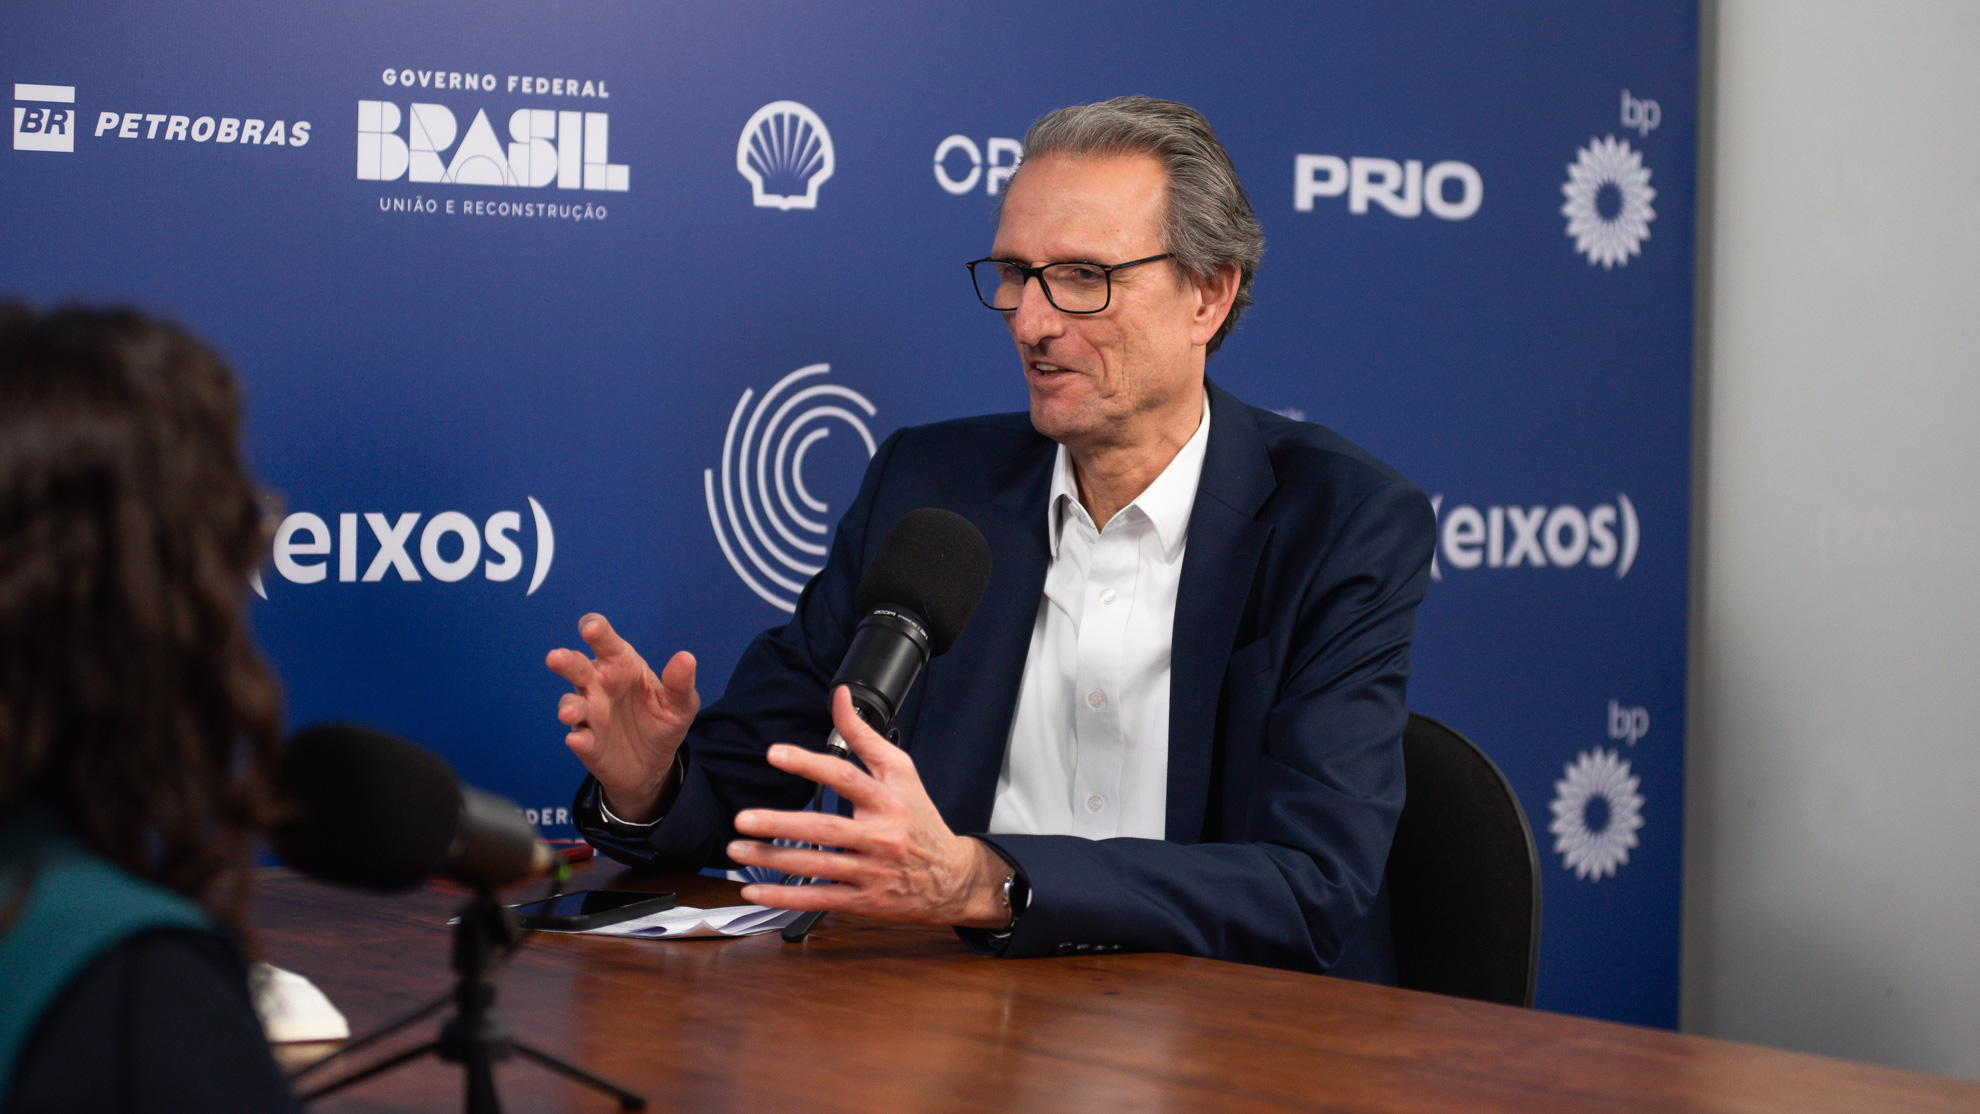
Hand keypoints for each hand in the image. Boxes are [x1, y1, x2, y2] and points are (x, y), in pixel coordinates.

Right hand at [546, 613, 698, 822]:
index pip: (605, 641)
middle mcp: (599, 684)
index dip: (595, 629)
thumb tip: (686, 658)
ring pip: (571, 702)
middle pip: (577, 667)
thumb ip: (680, 683)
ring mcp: (590, 713)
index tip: (591, 628)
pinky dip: (577, 738)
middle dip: (566, 661)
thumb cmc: (661, 722)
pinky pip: (579, 737)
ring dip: (568, 705)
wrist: (652, 765)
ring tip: (569, 712)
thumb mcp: (680, 704)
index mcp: (622, 665)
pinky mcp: (586, 741)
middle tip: (556, 658)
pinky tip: (578, 740)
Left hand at [728, 687, 1012, 928]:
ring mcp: (871, 871)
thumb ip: (865, 735)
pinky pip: (819, 899)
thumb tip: (840, 696)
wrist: (950, 877)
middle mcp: (880, 836)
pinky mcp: (863, 900)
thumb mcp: (901, 772)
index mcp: (887, 801)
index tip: (774, 754)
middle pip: (827, 828)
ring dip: (774, 860)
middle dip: (782, 824)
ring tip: (737, 850)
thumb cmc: (920, 819)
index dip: (809, 763)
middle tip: (743, 818)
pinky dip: (786, 897)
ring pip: (818, 866)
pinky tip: (756, 889)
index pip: (846, 777)